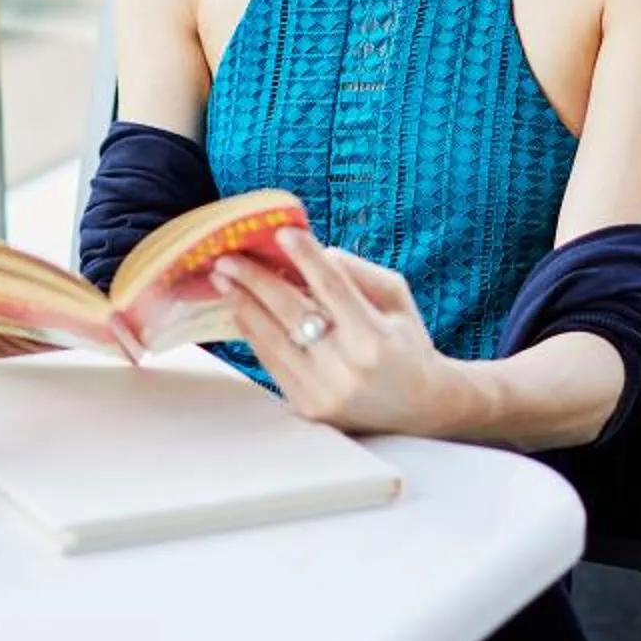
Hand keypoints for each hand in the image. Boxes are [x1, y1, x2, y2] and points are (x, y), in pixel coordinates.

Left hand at [213, 229, 464, 436]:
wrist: (418, 407)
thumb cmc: (406, 342)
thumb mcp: (397, 300)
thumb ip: (358, 273)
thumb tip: (314, 254)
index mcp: (375, 337)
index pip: (333, 288)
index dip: (305, 257)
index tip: (281, 233)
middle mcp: (347, 367)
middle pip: (293, 312)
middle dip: (256, 279)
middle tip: (228, 256)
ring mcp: (324, 391)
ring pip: (273, 339)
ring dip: (243, 305)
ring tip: (222, 279)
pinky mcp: (307, 407)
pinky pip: (271, 363)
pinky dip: (252, 333)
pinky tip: (238, 310)